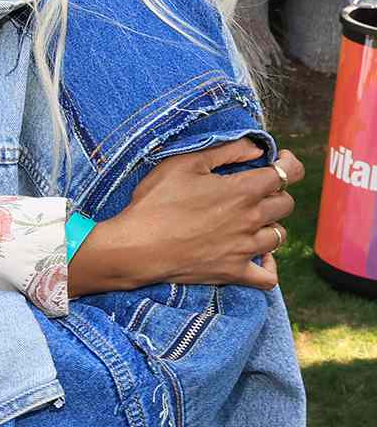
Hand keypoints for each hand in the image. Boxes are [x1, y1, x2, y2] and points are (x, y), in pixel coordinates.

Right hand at [71, 139, 304, 294]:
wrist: (136, 247)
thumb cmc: (156, 201)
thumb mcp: (185, 163)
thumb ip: (227, 151)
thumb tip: (258, 150)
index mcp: (243, 190)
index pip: (287, 174)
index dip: (289, 164)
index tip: (280, 161)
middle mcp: (251, 219)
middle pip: (285, 204)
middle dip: (276, 192)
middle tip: (256, 190)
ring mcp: (244, 249)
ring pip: (279, 236)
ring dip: (270, 224)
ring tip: (252, 220)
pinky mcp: (233, 272)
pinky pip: (268, 277)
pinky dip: (269, 265)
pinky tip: (259, 255)